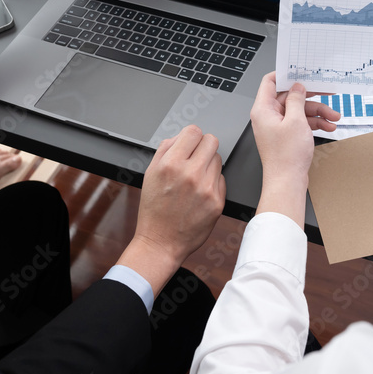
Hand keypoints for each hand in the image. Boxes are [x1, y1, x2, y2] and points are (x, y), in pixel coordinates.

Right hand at [118, 125, 225, 294]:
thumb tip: (183, 136)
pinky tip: (200, 194)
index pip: (193, 131)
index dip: (191, 136)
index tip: (189, 144)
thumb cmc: (154, 209)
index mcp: (170, 164)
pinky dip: (212, 183)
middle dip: (203, 147)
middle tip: (195, 159)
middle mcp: (190, 174)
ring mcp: (206, 188)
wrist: (160, 242)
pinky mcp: (217, 202)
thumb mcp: (150, 174)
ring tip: (194, 180)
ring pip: (218, 159)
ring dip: (208, 165)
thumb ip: (166, 149)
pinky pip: (222, 179)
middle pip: (211, 141)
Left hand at [250, 73, 339, 224]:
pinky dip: (314, 123)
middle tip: (327, 94)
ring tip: (334, 117)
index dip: (285, 75)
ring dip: (317, 113)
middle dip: (311, 98)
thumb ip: (297, 100)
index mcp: (263, 109)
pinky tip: (328, 126)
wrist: (287, 182)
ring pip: (298, 111)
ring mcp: (277, 127)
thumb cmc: (286, 156)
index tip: (301, 72)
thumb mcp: (296, 121)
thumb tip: (297, 88)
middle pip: (290, 97)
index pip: (270, 82)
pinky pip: (300, 123)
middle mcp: (268, 116)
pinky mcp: (286, 136)